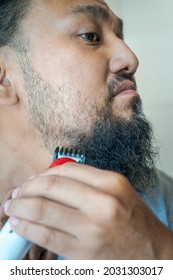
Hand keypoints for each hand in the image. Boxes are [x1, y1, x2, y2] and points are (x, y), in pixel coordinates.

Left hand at [3, 163, 172, 258]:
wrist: (153, 254)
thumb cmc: (133, 221)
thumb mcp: (117, 192)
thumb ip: (85, 182)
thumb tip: (48, 180)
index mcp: (111, 183)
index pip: (66, 170)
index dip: (42, 173)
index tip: (32, 180)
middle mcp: (102, 203)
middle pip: (50, 186)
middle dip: (25, 188)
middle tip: (16, 192)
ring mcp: (91, 228)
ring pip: (42, 209)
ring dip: (20, 205)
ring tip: (12, 205)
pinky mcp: (82, 252)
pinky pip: (44, 235)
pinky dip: (26, 227)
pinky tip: (18, 223)